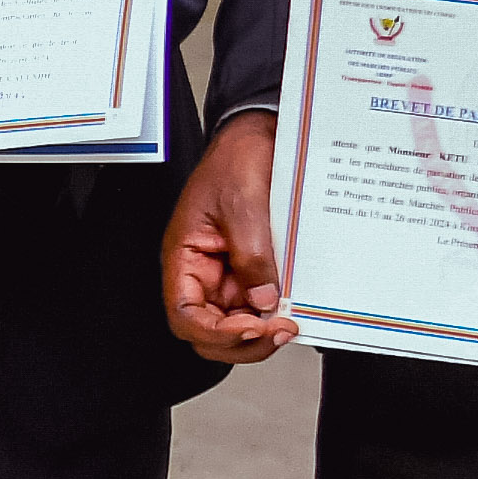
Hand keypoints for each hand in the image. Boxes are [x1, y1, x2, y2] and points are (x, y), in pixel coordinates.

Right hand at [160, 112, 296, 363]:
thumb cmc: (236, 161)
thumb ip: (251, 257)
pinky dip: (274, 315)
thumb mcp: (244, 206)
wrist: (258, 137)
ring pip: (235, 325)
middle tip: (278, 330)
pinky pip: (258, 304)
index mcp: (184, 256)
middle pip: (207, 331)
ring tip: (289, 323)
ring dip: (260, 333)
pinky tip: (294, 308)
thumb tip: (263, 300)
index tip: (251, 326)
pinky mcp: (251, 270)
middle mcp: (202, 272)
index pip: (184, 314)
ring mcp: (226, 274)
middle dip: (241, 341)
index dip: (213, 331)